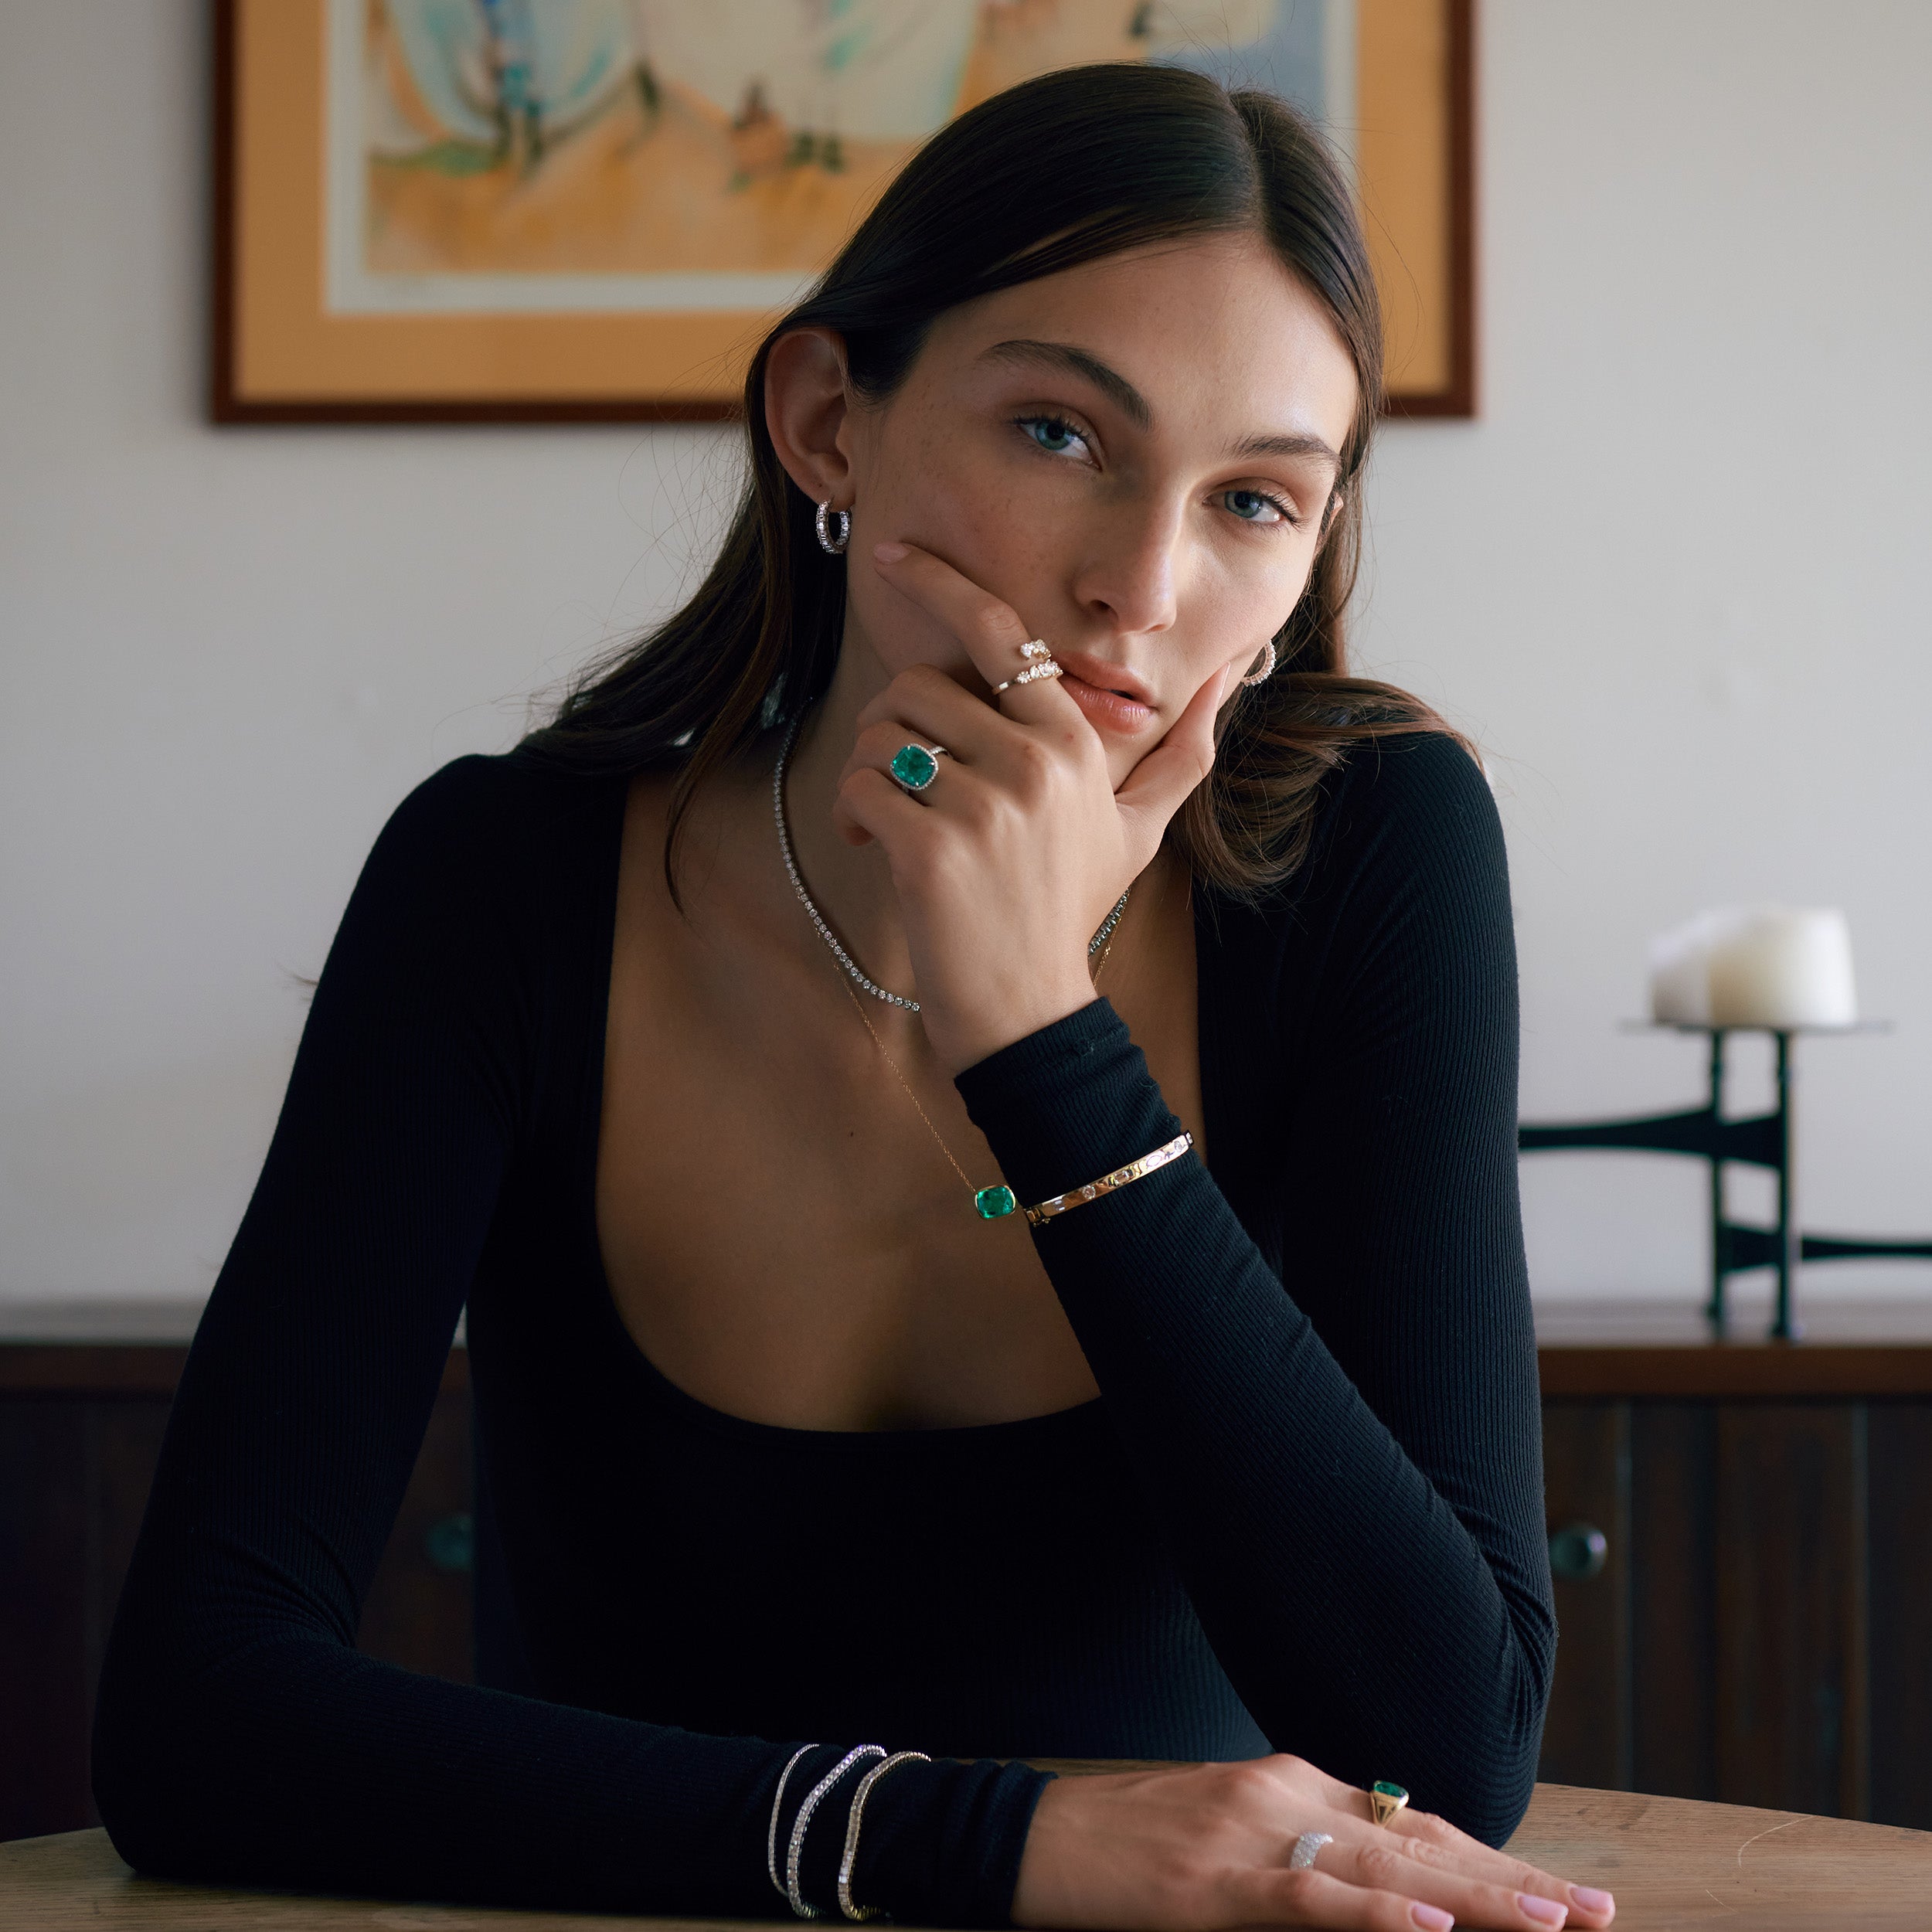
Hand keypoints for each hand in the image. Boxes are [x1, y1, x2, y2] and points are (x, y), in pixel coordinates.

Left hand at [831, 541, 1229, 1075]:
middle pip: (918, 686)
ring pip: (880, 733)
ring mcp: (984, 805)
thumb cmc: (1073, 912)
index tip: (894, 553)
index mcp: (1075, 742)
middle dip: (892, 730)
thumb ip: (1184, 749)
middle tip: (901, 784)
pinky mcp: (931, 848)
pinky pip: (859, 786)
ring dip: (868, 773)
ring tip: (889, 821)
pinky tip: (870, 846)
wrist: (1031, 1011)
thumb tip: (1234, 674)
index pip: (1000, 633)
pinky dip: (851, 813)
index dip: (941, 581)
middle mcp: (1034, 762)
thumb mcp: (1141, 829)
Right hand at [1011, 1757, 1614, 1931]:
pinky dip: (1376, 1914)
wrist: (1031, 1836)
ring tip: (1555, 1922)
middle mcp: (1286, 1794)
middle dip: (1516, 1882)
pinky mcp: (1211, 1879)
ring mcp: (1250, 1831)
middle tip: (1597, 1914)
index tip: (1566, 1895)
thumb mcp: (1230, 1840)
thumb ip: (1307, 1855)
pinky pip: (1308, 1898)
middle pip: (1422, 1842)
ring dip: (1479, 1899)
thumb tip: (1394, 1886)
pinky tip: (1432, 1922)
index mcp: (1292, 1786)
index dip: (1497, 1860)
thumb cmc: (1128, 1849)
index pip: (1418, 1825)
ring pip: (1386, 1869)